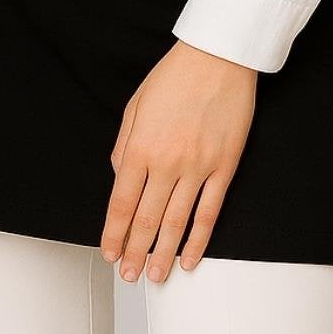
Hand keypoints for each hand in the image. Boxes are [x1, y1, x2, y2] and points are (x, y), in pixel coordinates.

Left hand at [100, 40, 256, 283]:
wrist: (217, 57)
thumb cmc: (174, 77)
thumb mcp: (135, 106)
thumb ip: (124, 146)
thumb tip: (121, 181)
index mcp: (140, 146)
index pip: (122, 202)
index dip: (114, 232)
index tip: (108, 251)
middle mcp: (167, 162)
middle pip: (147, 219)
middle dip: (134, 250)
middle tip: (127, 274)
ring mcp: (198, 168)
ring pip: (177, 222)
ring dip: (163, 253)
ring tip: (154, 276)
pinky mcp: (224, 168)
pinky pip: (209, 212)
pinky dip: (198, 239)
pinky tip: (190, 258)